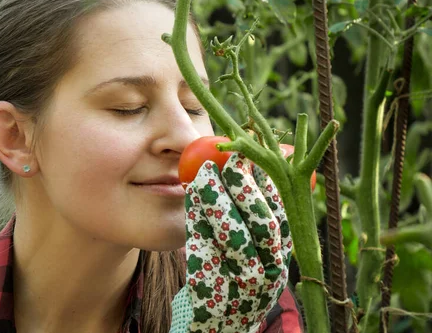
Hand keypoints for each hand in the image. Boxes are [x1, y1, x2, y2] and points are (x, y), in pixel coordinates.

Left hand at [170, 152, 292, 332]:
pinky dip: (198, 221)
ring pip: (235, 238)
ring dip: (218, 201)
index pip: (283, 218)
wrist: (220, 326)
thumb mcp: (256, 256)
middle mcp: (269, 274)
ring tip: (203, 176)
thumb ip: (258, 218)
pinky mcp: (213, 294)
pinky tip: (190, 200)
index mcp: (281, 260)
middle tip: (229, 161)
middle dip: (247, 189)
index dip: (270, 185)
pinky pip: (205, 252)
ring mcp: (242, 287)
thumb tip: (260, 165)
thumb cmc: (236, 279)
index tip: (255, 158)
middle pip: (264, 227)